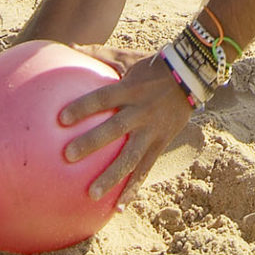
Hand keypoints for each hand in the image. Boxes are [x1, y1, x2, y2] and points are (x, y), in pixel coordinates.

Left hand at [56, 45, 194, 207]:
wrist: (192, 76)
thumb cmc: (152, 66)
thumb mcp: (126, 57)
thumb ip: (97, 55)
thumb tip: (66, 46)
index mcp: (130, 90)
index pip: (103, 98)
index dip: (83, 107)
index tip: (61, 119)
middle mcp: (141, 112)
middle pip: (114, 130)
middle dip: (91, 143)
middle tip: (68, 155)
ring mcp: (152, 131)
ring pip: (131, 158)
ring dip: (111, 177)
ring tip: (91, 194)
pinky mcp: (161, 144)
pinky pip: (145, 170)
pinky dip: (133, 190)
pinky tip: (118, 209)